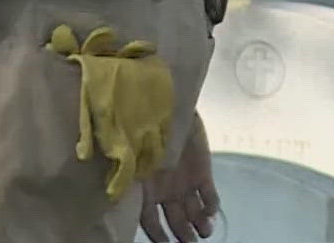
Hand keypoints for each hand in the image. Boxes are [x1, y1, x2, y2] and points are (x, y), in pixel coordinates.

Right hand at [139, 115, 218, 241]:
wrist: (166, 104)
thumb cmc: (142, 130)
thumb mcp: (130, 155)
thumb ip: (130, 178)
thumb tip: (121, 202)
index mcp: (145, 188)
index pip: (149, 219)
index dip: (157, 234)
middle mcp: (165, 189)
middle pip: (175, 219)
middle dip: (184, 234)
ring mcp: (185, 182)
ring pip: (194, 212)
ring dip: (200, 224)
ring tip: (204, 233)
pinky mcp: (203, 173)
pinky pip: (209, 195)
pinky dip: (212, 206)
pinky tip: (211, 212)